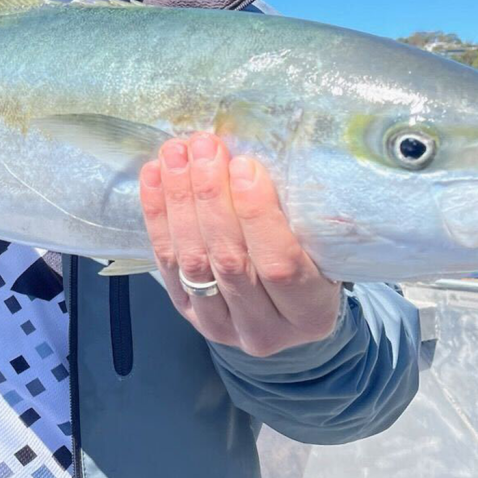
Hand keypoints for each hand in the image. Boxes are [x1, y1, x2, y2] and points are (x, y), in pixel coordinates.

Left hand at [139, 132, 343, 357]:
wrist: (285, 311)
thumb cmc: (313, 264)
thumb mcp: (324, 247)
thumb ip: (299, 218)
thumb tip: (255, 160)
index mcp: (309, 314)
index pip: (279, 264)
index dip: (257, 214)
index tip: (243, 165)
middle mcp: (263, 330)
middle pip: (229, 259)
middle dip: (211, 195)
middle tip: (203, 147)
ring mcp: (219, 325)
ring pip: (192, 261)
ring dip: (180, 200)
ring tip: (176, 154)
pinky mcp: (186, 312)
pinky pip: (166, 262)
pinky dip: (157, 216)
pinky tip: (153, 176)